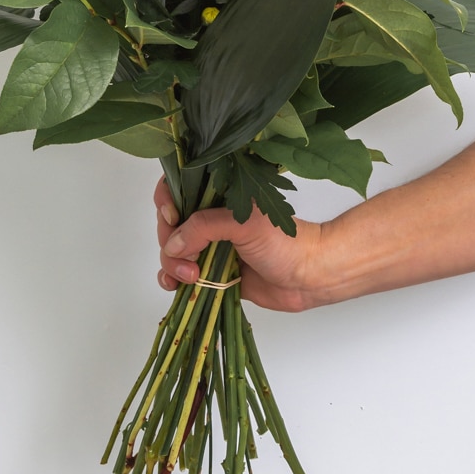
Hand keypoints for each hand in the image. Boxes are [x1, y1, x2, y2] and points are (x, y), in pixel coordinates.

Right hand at [154, 176, 324, 311]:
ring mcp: (209, 247)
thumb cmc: (284, 243)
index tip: (172, 217)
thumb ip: (204, 228)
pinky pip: (180, 275)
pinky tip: (177, 286)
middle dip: (169, 241)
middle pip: (169, 224)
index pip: (179, 187)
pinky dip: (172, 280)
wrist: (308, 277)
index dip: (167, 199)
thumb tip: (173, 244)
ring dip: (171, 264)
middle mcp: (210, 220)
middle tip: (186, 258)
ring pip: (172, 251)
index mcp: (219, 197)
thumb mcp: (243, 224)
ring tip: (191, 277)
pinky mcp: (210, 274)